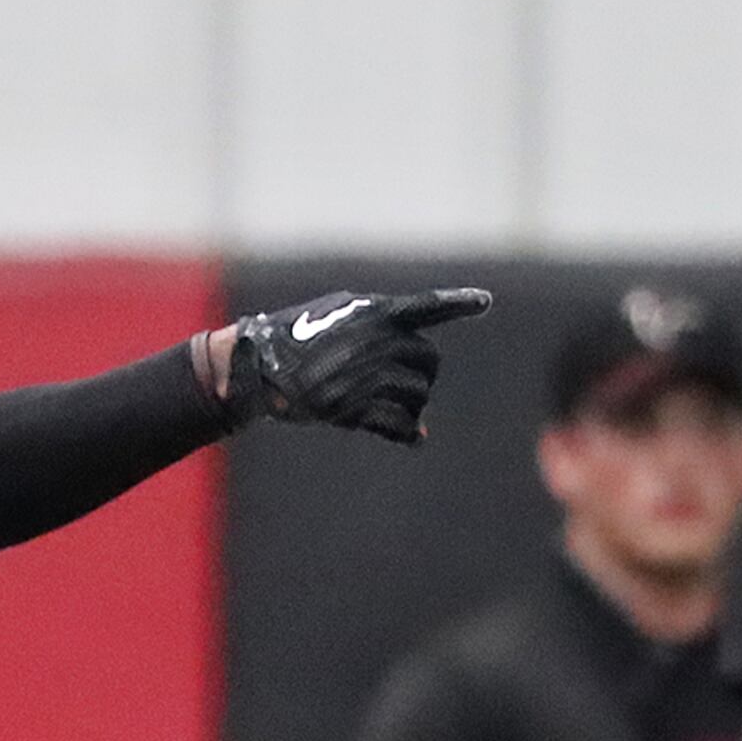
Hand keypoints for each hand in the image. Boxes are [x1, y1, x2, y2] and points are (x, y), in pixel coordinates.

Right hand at [225, 286, 491, 443]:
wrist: (256, 367)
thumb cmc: (294, 339)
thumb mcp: (337, 315)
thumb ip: (376, 333)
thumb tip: (405, 378)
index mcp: (377, 312)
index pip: (428, 307)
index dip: (459, 303)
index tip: (485, 302)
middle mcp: (378, 340)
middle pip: (430, 360)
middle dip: (424, 375)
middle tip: (406, 385)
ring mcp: (366, 374)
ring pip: (418, 393)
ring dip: (413, 405)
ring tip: (395, 408)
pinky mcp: (353, 406)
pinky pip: (397, 422)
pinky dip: (408, 432)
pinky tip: (414, 438)